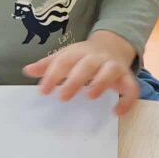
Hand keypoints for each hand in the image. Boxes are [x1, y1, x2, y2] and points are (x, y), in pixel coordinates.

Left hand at [22, 31, 138, 115]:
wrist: (112, 45)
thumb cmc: (83, 57)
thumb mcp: (65, 56)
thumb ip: (48, 65)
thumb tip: (27, 71)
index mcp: (78, 52)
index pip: (64, 61)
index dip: (53, 75)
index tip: (42, 91)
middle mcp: (97, 57)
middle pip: (87, 65)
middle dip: (75, 80)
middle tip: (62, 97)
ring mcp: (113, 66)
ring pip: (110, 71)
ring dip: (101, 82)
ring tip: (90, 97)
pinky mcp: (126, 78)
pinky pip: (130, 88)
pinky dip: (126, 100)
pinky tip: (116, 112)